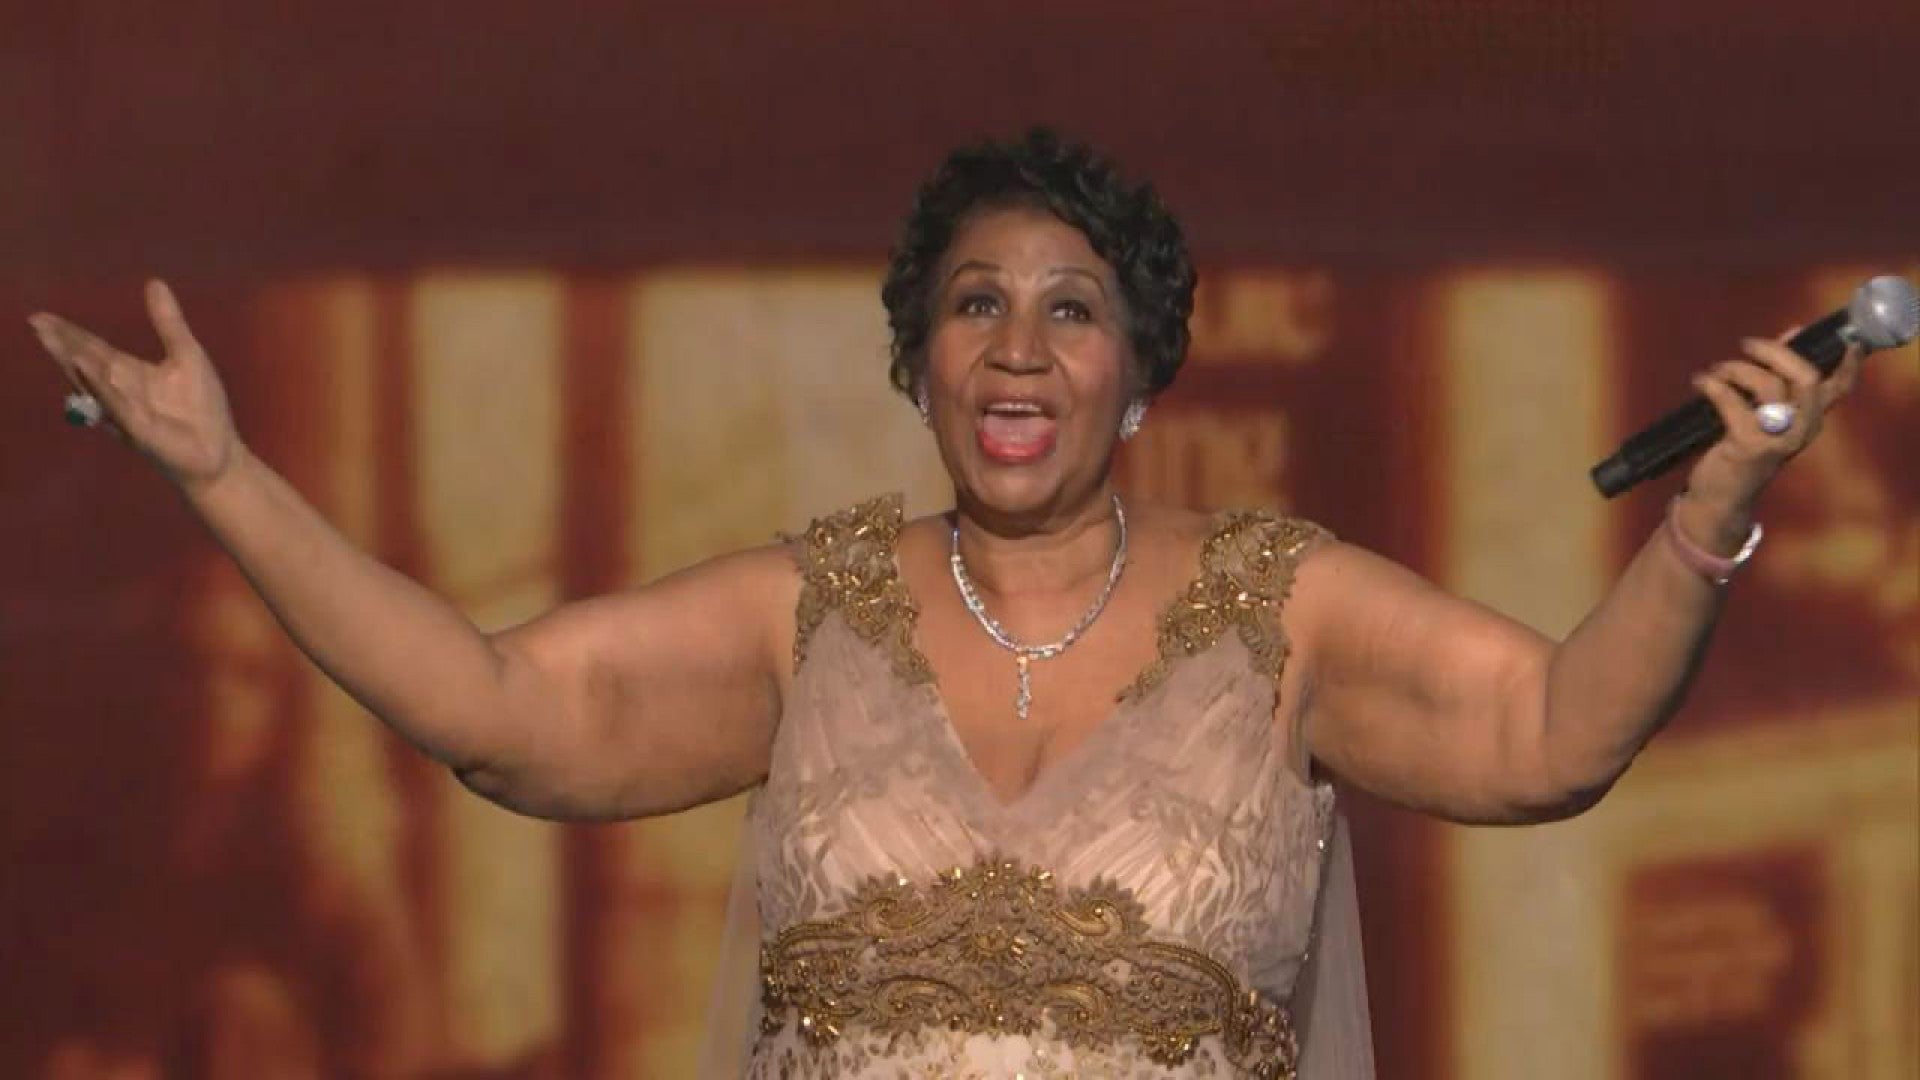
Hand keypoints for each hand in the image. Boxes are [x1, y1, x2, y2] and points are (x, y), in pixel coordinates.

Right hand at [29, 279, 243, 492]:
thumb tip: (154, 282)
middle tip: (36, 322)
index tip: (41, 317)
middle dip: (61, 343)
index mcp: (128, 373)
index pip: (93, 348)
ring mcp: (126, 410)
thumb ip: (167, 322)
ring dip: (75, 360)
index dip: (69, 333)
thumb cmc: (201, 408)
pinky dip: (102, 387)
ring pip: (94, 382)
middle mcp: (120, 391)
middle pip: (85, 362)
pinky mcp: (138, 429)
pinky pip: (116, 404)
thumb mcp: (186, 355)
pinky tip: (88, 367)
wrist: (219, 452)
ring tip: (52, 336)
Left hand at [1683, 327, 1863, 516]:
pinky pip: (1732, 403)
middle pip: (1805, 377)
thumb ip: (1781, 373)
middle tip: (1747, 344)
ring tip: (1717, 370)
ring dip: (1737, 369)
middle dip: (1775, 352)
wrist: (1722, 497)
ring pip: (1768, 386)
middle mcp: (1802, 428)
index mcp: (1811, 418)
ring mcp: (1778, 439)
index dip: (1848, 363)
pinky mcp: (1750, 446)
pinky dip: (1713, 386)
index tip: (1848, 340)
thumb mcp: (1767, 411)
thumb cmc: (1743, 446)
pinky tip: (1700, 382)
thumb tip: (1794, 333)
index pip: (1839, 388)